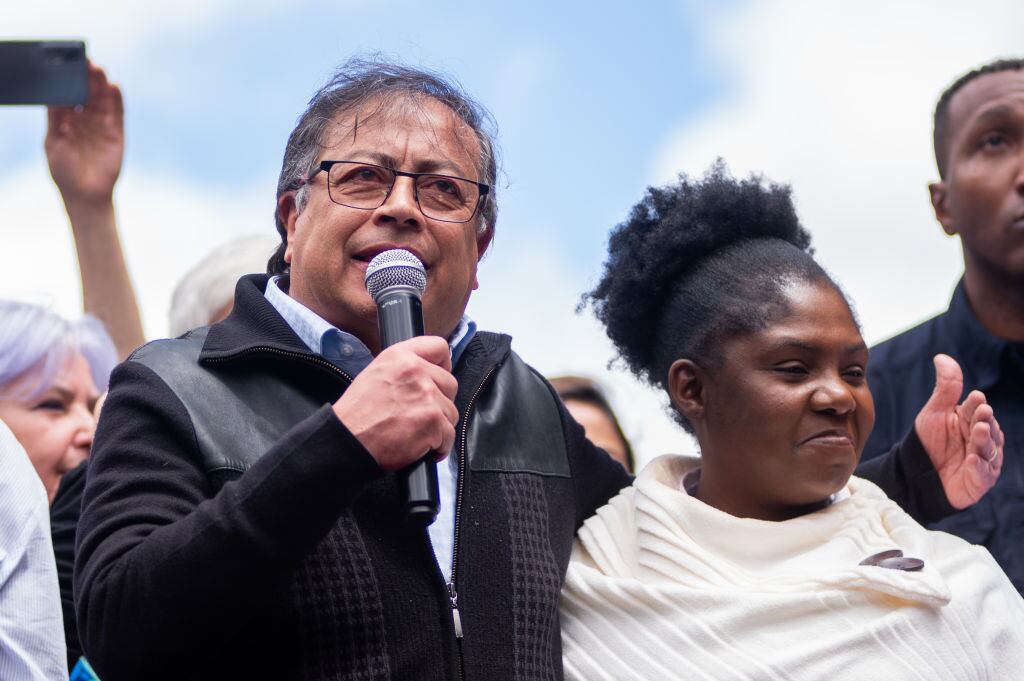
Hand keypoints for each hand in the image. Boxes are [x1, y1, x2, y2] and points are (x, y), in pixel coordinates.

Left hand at [45, 61, 123, 206]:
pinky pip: (117, 113)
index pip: (68, 94)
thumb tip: (57, 97)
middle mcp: (84, 119)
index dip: (69, 80)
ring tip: (100, 70)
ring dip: (101, 84)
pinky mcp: (116, 133)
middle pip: (86, 93)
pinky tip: (114, 86)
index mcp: (65, 120)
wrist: (85, 195)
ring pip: (102, 99)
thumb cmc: (63, 171)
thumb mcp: (53, 142)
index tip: (68, 66)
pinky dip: (117, 99)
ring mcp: (100, 125)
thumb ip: (56, 120)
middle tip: (86, 63)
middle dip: (87, 78)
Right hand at [333, 336, 457, 470]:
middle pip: (450, 384)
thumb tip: (428, 373)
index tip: (439, 379)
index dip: (443, 365)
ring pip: (451, 412)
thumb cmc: (356, 414)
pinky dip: (439, 446)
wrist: (347, 441)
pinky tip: (421, 446)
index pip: (439, 348)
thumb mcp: (376, 374)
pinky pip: (449, 435)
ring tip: (415, 432)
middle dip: (440, 402)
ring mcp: (426, 396)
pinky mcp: (433, 421)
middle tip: (420, 414)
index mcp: (400, 356)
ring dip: (438, 426)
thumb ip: (404, 368)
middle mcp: (415, 371)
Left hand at [914, 354, 1003, 509]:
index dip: (977, 404)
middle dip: (984, 420)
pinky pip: (982, 474)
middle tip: (982, 412)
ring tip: (979, 430)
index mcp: (971, 421)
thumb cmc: (929, 441)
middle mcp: (982, 439)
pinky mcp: (979, 481)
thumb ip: (946, 387)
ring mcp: (983, 460)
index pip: (976, 409)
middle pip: (987, 428)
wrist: (916, 473)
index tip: (976, 396)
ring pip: (988, 449)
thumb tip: (942, 357)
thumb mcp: (935, 412)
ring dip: (985, 440)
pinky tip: (972, 460)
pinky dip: (978, 467)